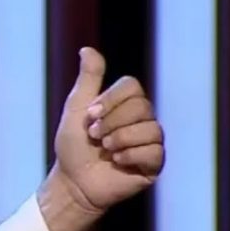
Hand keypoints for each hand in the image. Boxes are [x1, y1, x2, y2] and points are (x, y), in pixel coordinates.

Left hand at [39, 47, 164, 230]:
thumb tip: (87, 49)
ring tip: (105, 150)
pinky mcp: (155, 163)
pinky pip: (154, 151)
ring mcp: (151, 141)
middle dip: (111, 122)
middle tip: (94, 136)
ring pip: (150, 128)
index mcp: (125, 104)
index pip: (132, 86)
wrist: (74, 181)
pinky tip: (117, 161)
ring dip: (119, 139)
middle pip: (141, 106)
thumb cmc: (74, 146)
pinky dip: (130, 155)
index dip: (110, 99)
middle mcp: (142, 119)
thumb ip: (88, 80)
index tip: (89, 115)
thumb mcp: (77, 108)